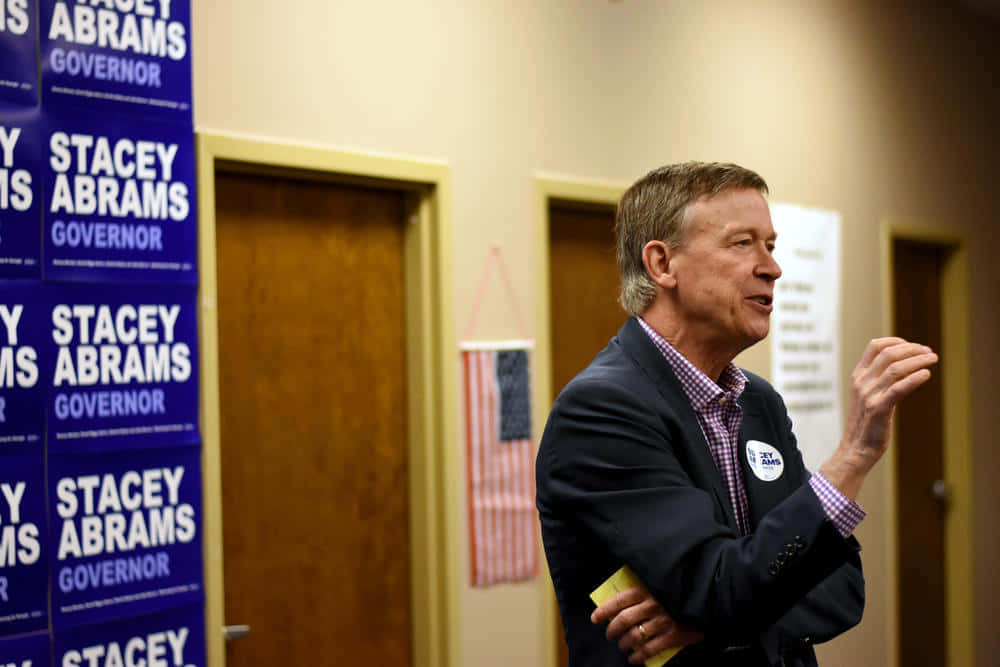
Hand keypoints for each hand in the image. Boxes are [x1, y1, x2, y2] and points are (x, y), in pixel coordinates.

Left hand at [590, 585, 703, 663]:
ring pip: (634, 637)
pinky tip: (633, 659)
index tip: (595, 618)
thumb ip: (641, 592)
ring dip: (624, 645)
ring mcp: (663, 621)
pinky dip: (638, 657)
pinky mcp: (673, 636)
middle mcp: (652, 604)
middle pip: (623, 620)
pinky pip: (649, 650)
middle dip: (612, 631)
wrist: (705, 603)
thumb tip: (617, 602)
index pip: (618, 600)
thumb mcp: (657, 586)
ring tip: (622, 646)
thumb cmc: (676, 595)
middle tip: (610, 635)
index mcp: (646, 590)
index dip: (604, 610)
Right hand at [821, 337, 937, 497]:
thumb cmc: (866, 423)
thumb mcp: (868, 396)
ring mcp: (869, 395)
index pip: (874, 346)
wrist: (856, 449)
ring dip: (918, 360)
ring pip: (896, 368)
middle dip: (913, 349)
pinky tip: (926, 374)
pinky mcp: (879, 409)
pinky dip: (914, 379)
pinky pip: (898, 388)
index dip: (896, 341)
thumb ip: (880, 380)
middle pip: (888, 354)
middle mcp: (861, 382)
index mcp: (857, 376)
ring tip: (933, 359)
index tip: (913, 345)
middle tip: (930, 352)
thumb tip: (905, 366)